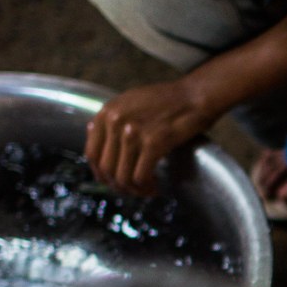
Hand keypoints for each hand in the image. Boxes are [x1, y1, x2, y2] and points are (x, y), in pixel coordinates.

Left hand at [84, 77, 214, 194]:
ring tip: (146, 190)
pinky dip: (146, 188)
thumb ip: (112, 119)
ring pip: (123, 177)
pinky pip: (141, 177)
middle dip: (119, 186)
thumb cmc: (168, 100)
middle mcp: (115, 121)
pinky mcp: (153, 143)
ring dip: (134, 190)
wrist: (195, 95)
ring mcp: (133, 132)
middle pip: (106, 169)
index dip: (100, 174)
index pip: (91, 153)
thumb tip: (94, 138)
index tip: (112, 182)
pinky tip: (155, 187)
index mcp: (107, 112)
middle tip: (132, 190)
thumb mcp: (130, 102)